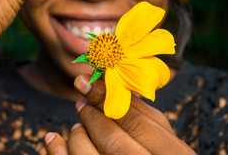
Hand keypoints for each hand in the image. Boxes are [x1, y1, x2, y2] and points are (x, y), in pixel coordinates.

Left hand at [45, 74, 195, 154]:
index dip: (107, 100)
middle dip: (92, 117)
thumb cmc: (158, 153)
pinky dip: (58, 151)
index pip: (137, 122)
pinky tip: (53, 140)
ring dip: (77, 136)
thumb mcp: (159, 134)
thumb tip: (104, 80)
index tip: (86, 82)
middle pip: (113, 141)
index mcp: (174, 154)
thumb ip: (137, 111)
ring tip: (76, 129)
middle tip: (81, 103)